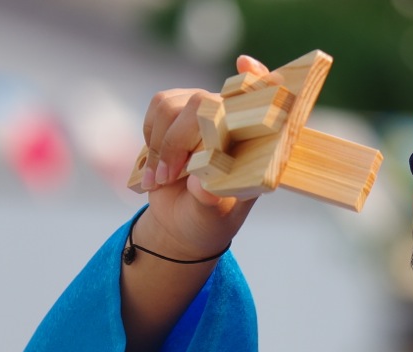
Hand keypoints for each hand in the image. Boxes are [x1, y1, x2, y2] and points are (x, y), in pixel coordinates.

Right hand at [134, 54, 269, 259]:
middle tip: (168, 177)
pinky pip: (158, 108)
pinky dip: (151, 137)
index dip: (257, 81)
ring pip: (173, 105)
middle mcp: (230, 124)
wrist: (181, 223)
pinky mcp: (177, 115)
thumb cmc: (206, 221)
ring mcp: (203, 115)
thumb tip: (202, 182)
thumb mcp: (210, 217)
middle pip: (201, 104)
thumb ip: (208, 201)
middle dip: (178, 140)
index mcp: (251, 147)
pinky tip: (156, 166)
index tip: (245, 66)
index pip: (262, 104)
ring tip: (161, 179)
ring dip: (161, 143)